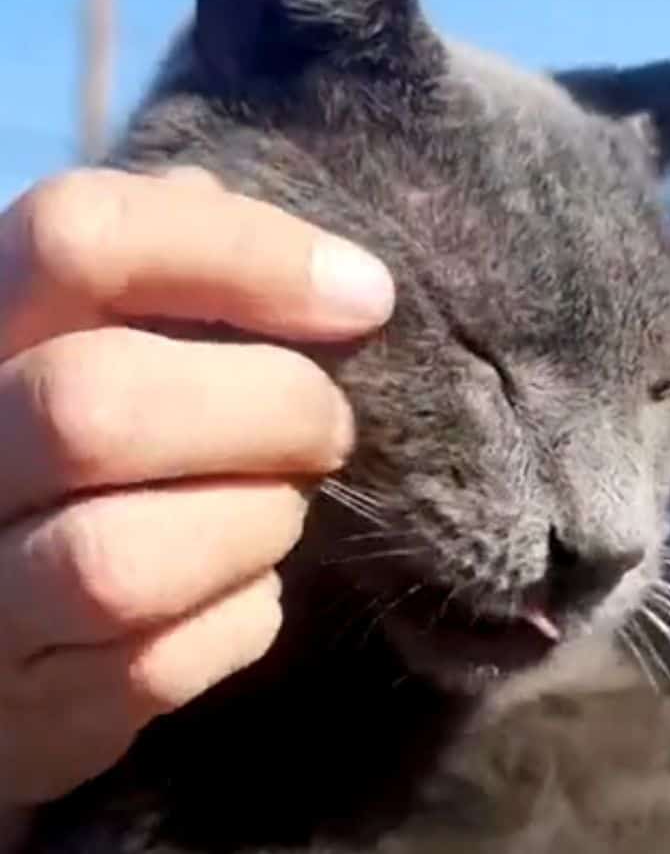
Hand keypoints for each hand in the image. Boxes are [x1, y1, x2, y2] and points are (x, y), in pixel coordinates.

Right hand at [0, 167, 393, 810]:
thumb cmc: (66, 444)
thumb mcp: (84, 330)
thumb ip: (160, 272)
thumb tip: (281, 235)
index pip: (80, 237)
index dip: (242, 251)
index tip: (362, 293)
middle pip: (98, 407)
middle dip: (268, 410)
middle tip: (329, 422)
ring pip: (121, 560)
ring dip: (253, 525)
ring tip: (279, 502)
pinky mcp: (27, 708)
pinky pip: (158, 665)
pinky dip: (239, 615)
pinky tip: (241, 583)